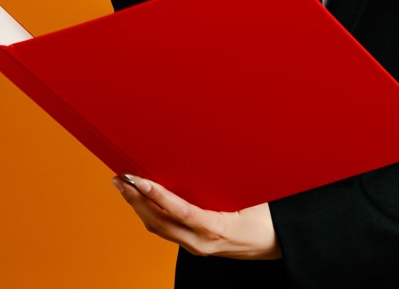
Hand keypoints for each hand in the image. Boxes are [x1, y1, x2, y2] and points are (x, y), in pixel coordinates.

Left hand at [111, 175, 280, 259]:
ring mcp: (196, 247)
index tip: (138, 180)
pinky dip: (151, 213)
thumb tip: (207, 153)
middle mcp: (201, 243)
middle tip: (120, 179)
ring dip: (138, 207)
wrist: (278, 245)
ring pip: (159, 227)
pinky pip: (167, 230)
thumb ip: (228, 181)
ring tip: (124, 186)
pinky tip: (143, 201)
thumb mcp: (252, 197)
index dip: (157, 196)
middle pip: (159, 222)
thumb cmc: (268, 218)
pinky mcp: (195, 245)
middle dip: (136, 200)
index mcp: (217, 229)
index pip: (180, 212)